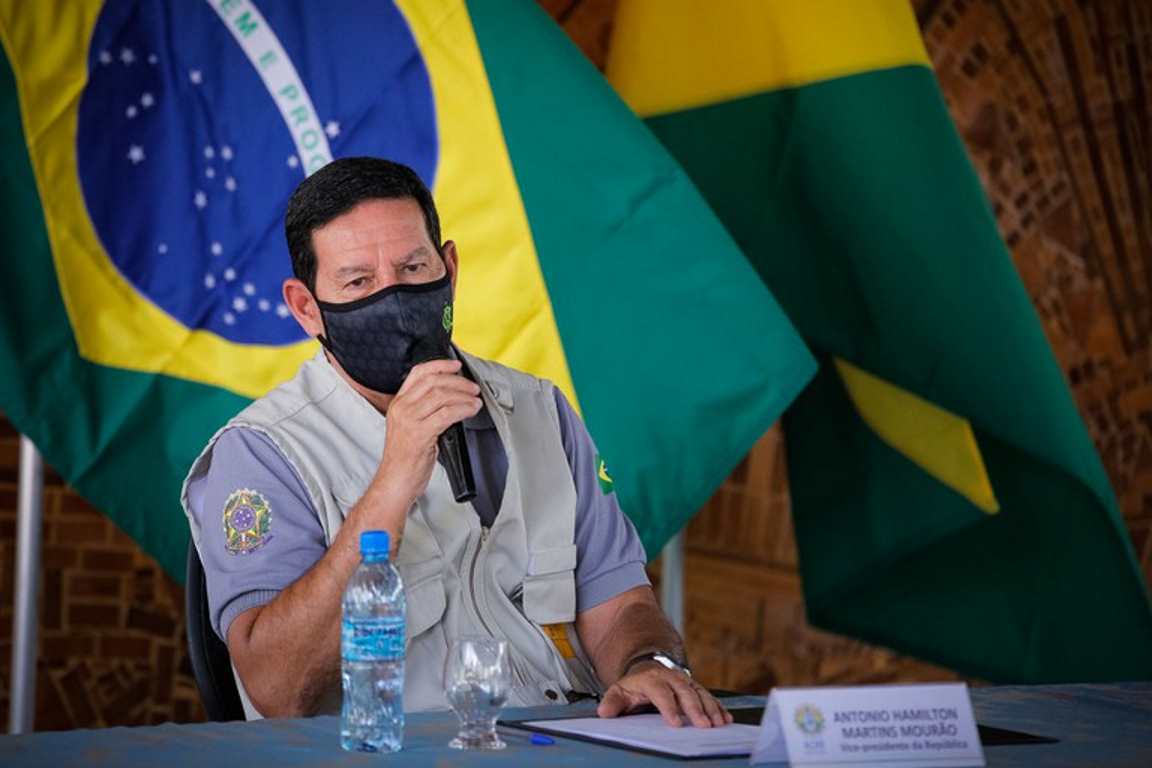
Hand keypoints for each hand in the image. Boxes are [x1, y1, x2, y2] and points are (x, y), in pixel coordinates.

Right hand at [374, 359, 481, 505]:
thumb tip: (450, 398)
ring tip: (475, 400)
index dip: (439, 365)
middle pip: (433, 381)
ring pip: (441, 396)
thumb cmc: (405, 459)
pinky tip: (471, 410)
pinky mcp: (420, 434)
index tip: (456, 365)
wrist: (395, 482)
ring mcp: (409, 420)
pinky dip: (463, 409)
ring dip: (464, 395)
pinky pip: (447, 413)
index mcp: (398, 404)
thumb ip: (424, 410)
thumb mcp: (410, 427)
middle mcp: (402, 409)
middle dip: (457, 381)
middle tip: (472, 388)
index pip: (418, 373)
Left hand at [597, 661, 732, 727]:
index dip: (669, 708)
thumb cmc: (635, 685)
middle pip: (685, 693)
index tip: (675, 723)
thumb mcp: (619, 690)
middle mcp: (672, 678)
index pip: (661, 693)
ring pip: (701, 693)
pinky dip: (718, 707)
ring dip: (711, 708)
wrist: (647, 668)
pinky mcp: (696, 687)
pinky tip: (726, 718)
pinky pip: (709, 696)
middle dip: (696, 709)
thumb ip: (613, 702)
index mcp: (652, 679)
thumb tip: (604, 712)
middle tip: (704, 725)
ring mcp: (686, 682)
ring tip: (718, 723)